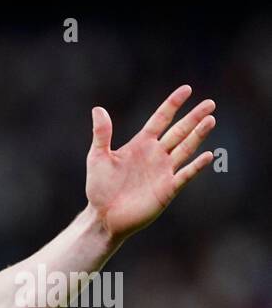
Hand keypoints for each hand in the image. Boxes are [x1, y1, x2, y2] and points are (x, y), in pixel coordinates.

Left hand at [85, 84, 214, 242]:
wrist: (103, 217)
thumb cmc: (99, 188)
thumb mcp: (97, 158)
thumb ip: (102, 134)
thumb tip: (98, 108)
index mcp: (141, 144)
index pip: (160, 119)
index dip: (173, 104)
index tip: (187, 89)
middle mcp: (156, 155)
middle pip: (179, 131)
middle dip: (194, 117)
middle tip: (210, 104)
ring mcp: (164, 171)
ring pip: (185, 149)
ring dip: (198, 135)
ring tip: (210, 120)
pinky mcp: (167, 189)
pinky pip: (185, 175)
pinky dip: (196, 166)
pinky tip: (208, 155)